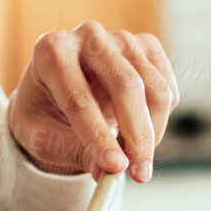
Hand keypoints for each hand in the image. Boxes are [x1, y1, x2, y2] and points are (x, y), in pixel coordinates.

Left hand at [6, 22, 178, 182]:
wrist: (55, 92)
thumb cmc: (44, 115)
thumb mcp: (43, 138)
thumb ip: (73, 151)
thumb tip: (105, 170)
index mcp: (50, 52)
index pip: (78, 98)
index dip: (98, 136)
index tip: (116, 167)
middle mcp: (87, 36)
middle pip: (126, 85)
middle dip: (137, 136)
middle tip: (139, 174)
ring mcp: (120, 38)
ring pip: (154, 88)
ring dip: (152, 132)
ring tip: (136, 159)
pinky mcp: (146, 46)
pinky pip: (167, 87)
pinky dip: (161, 118)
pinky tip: (140, 131)